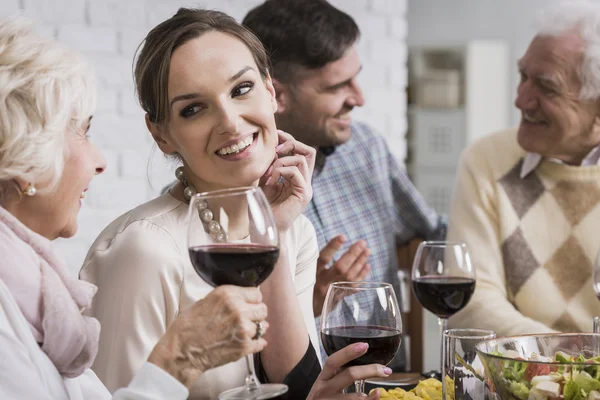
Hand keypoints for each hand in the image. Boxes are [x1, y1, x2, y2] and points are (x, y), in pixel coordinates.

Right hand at [148, 285, 267, 387]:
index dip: (252, 300)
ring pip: (263, 326)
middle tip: (247, 319)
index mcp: (227, 295)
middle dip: (256, 314)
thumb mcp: (205, 301)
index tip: (248, 305)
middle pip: (263, 309)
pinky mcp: (244, 346)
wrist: (181, 352)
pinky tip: (245, 342)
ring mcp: (243, 328)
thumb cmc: (188, 327)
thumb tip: (245, 301)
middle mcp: (238, 309)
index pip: (256, 293)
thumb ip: (228, 299)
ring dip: (255, 329)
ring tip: (242, 332)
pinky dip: (255, 343)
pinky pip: (261, 342)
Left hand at [260, 130, 315, 232]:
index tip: (275, 135)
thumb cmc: (262, 207)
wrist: (265, 229)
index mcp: (297, 177)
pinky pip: (296, 172)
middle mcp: (304, 181)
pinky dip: (281, 171)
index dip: (290, 139)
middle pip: (309, 151)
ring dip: (282, 161)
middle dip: (292, 143)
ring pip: (302, 158)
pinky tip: (270, 181)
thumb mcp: (264, 180)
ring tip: (269, 173)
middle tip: (275, 149)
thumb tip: (269, 145)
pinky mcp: (304, 194)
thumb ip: (269, 165)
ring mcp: (306, 187)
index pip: (301, 151)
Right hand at [306, 342, 389, 399]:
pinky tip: (374, 398)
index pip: (333, 361)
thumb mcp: (325, 385)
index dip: (348, 352)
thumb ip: (339, 376)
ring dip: (370, 396)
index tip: (364, 345)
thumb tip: (365, 367)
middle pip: (349, 375)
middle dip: (369, 370)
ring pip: (354, 397)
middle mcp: (324, 389)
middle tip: (385, 370)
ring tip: (379, 392)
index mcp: (323, 378)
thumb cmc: (322, 398)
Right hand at [313, 235, 370, 316]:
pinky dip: (361, 275)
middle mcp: (322, 282)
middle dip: (353, 254)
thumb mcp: (306, 271)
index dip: (333, 247)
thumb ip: (318, 259)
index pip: (323, 258)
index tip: (343, 237)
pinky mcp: (338, 297)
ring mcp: (331, 291)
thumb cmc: (306, 283)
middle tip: (362, 243)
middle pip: (340, 268)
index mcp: (312, 273)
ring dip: (360, 263)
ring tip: (367, 251)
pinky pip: (352, 286)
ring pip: (349, 277)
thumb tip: (336, 241)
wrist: (305, 308)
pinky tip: (367, 266)